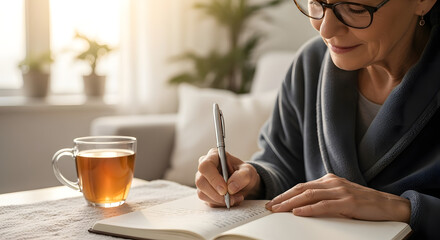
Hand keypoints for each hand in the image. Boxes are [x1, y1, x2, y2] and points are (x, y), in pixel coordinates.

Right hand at [195, 148, 261, 206]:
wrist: (244, 184)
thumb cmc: (244, 173)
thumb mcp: (249, 172)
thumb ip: (242, 176)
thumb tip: (230, 187)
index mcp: (214, 156)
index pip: (205, 166)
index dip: (213, 179)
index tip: (225, 190)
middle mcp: (205, 168)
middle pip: (201, 182)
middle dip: (217, 194)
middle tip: (231, 198)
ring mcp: (203, 180)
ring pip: (202, 193)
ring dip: (220, 200)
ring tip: (235, 199)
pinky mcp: (204, 192)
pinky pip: (207, 201)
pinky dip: (220, 204)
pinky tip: (230, 200)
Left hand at [265, 173, 409, 222]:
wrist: (389, 205)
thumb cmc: (363, 203)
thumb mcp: (340, 198)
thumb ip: (324, 198)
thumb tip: (302, 207)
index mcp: (329, 181)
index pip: (302, 186)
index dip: (286, 194)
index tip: (273, 201)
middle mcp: (333, 183)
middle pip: (301, 189)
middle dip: (283, 198)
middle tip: (270, 206)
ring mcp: (340, 191)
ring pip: (309, 196)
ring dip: (291, 203)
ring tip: (278, 209)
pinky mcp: (348, 202)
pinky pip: (324, 206)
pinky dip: (309, 209)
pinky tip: (298, 213)